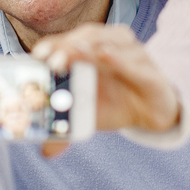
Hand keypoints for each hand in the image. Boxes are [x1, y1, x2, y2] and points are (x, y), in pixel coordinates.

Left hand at [32, 23, 180, 132]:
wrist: (152, 113)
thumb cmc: (114, 103)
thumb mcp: (87, 114)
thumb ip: (67, 126)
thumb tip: (46, 152)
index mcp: (92, 49)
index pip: (71, 39)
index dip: (55, 44)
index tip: (38, 55)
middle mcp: (113, 45)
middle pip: (89, 37)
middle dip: (68, 46)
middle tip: (53, 61)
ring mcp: (135, 55)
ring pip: (111, 44)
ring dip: (90, 49)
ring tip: (74, 52)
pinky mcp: (152, 73)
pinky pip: (135, 65)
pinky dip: (120, 60)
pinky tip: (106, 56)